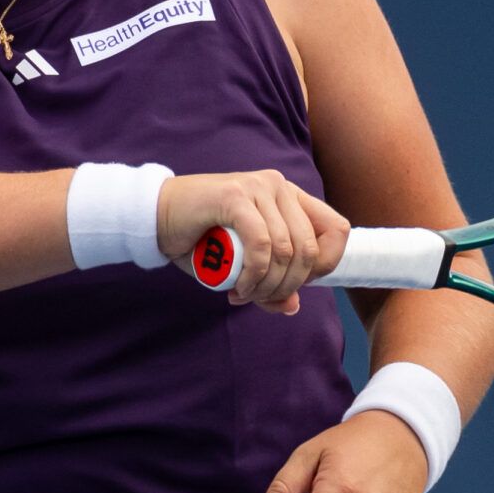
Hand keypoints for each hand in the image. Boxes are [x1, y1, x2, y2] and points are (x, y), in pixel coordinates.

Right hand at [157, 171, 349, 313]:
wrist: (156, 217)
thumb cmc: (199, 241)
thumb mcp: (241, 268)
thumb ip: (269, 283)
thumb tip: (293, 306)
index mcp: (290, 197)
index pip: (337, 230)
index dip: (325, 265)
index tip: (294, 285)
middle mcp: (279, 187)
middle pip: (310, 248)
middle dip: (288, 285)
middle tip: (259, 298)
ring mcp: (258, 188)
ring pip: (286, 250)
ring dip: (267, 285)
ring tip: (243, 295)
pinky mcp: (236, 196)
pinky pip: (261, 244)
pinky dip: (254, 274)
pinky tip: (238, 287)